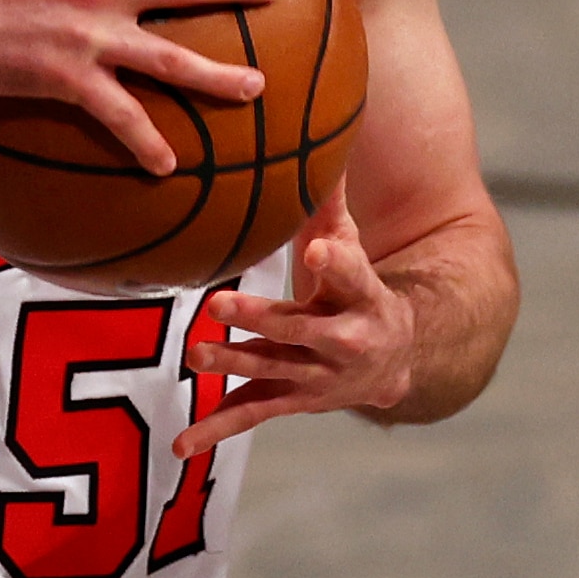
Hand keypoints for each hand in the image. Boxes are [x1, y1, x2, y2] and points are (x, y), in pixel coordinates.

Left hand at [176, 184, 412, 457]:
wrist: (397, 360)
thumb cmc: (357, 287)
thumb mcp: (351, 245)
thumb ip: (327, 203)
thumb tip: (314, 131)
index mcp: (362, 295)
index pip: (355, 274)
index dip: (339, 262)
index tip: (323, 248)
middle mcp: (342, 339)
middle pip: (300, 329)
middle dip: (261, 318)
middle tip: (219, 304)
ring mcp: (316, 376)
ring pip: (271, 371)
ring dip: (232, 364)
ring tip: (195, 355)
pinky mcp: (293, 401)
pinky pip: (251, 415)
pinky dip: (215, 431)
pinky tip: (181, 446)